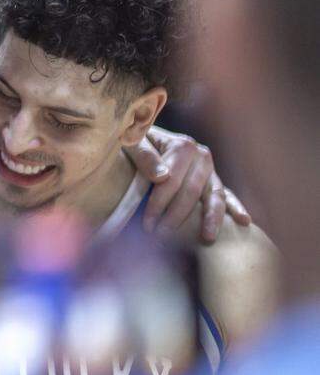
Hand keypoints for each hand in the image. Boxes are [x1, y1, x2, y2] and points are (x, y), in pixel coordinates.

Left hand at [125, 126, 251, 241]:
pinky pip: (226, 194)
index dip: (158, 205)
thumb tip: (163, 177)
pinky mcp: (213, 178)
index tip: (146, 225)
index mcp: (182, 146)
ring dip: (211, 218)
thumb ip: (144, 156)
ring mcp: (210, 168)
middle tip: (161, 237)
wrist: (141, 136)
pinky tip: (244, 221)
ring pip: (214, 195)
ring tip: (208, 238)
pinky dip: (235, 207)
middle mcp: (201, 155)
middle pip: (192, 191)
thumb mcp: (130, 144)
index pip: (171, 181)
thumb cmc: (132, 141)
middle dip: (177, 216)